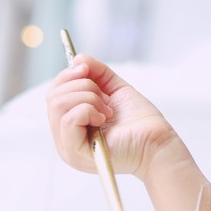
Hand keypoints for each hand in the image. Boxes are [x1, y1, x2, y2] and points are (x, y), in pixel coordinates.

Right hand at [45, 54, 178, 179]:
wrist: (158, 142)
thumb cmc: (140, 122)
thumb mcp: (116, 90)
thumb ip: (97, 73)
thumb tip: (78, 58)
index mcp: (71, 125)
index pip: (54, 94)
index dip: (68, 76)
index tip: (86, 68)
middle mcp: (64, 138)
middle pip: (53, 97)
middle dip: (82, 87)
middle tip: (105, 98)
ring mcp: (67, 148)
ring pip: (58, 105)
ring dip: (88, 98)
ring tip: (107, 111)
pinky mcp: (75, 153)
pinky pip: (68, 119)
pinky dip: (88, 110)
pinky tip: (104, 119)